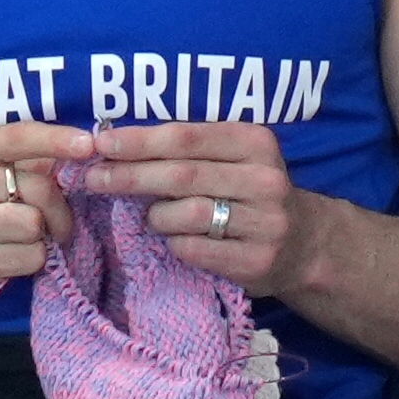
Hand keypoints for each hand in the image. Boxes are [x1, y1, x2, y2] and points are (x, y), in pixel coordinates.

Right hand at [0, 121, 92, 317]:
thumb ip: (17, 161)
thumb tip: (76, 150)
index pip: (17, 136)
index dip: (57, 139)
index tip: (87, 144)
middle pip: (37, 187)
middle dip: (60, 209)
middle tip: (59, 224)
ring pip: (34, 224)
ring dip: (42, 238)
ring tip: (26, 242)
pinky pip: (28, 257)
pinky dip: (32, 261)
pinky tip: (13, 259)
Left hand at [82, 121, 312, 295]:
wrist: (305, 244)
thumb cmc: (250, 192)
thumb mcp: (232, 157)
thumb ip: (188, 147)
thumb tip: (115, 142)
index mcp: (255, 142)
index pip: (186, 137)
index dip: (139, 140)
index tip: (100, 144)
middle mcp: (265, 179)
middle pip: (181, 175)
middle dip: (130, 176)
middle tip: (94, 180)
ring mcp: (265, 223)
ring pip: (187, 214)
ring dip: (156, 216)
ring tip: (152, 217)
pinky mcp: (257, 261)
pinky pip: (195, 250)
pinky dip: (174, 243)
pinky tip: (175, 239)